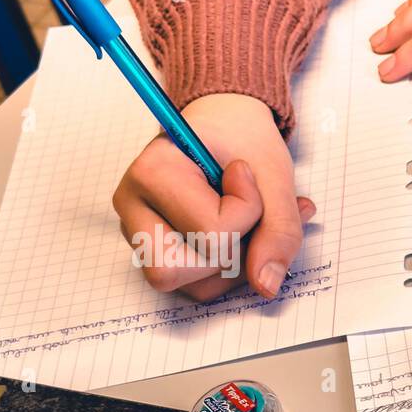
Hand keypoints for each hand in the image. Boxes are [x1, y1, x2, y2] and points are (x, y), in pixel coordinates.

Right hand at [112, 94, 313, 300]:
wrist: (227, 124)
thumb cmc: (243, 139)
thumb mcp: (275, 177)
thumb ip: (279, 232)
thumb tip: (266, 287)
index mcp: (151, 173)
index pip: (210, 232)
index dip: (249, 213)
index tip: (244, 173)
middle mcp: (133, 207)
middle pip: (177, 271)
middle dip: (232, 254)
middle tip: (249, 213)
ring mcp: (139, 232)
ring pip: (192, 287)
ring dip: (238, 267)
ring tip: (257, 226)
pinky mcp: (157, 250)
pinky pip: (199, 286)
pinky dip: (232, 271)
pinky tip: (250, 238)